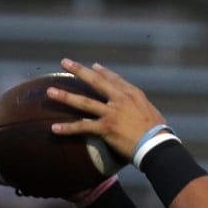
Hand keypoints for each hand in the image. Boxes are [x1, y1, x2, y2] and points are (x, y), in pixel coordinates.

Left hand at [48, 59, 168, 167]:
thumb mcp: (150, 111)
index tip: (94, 66)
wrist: (157, 145)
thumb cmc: (157, 132)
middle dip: (79, 70)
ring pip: (84, 102)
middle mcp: (120, 99)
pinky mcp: (106, 128)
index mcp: (132, 94)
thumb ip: (139, 105)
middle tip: (64, 62)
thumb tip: (135, 107)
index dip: (103, 72)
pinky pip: (83, 127)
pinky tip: (54, 128)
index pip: (114, 78)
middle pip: (96, 81)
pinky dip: (68, 128)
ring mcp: (112, 113)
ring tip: (50, 91)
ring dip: (65, 96)